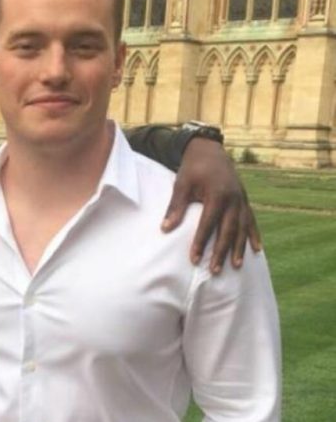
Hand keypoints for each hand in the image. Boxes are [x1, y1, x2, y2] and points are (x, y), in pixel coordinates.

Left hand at [162, 138, 261, 273]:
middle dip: (221, 251)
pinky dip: (254, 235)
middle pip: (227, 230)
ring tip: (236, 266)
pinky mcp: (244, 200)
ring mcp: (241, 200)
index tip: (194, 259)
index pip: (208, 224)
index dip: (201, 242)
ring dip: (239, 248)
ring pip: (242, 228)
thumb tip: (165, 229)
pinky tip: (257, 250)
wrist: (209, 150)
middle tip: (214, 271)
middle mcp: (233, 198)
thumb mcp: (181, 184)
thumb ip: (175, 207)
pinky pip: (251, 220)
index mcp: (217, 194)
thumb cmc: (192, 168)